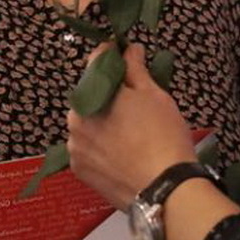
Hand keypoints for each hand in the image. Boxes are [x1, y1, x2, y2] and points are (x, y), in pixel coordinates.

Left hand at [67, 44, 198, 208]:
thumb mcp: (154, 94)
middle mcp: (74, 119)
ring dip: (102, 121)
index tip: (124, 52)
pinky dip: (101, 147)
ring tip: (130, 132)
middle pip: (90, 96)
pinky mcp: (80, 172)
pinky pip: (89, 149)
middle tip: (135, 101)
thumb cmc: (163, 135)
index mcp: (91, 94)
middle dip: (108, 94)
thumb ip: (135, 69)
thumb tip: (129, 48)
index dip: (112, 54)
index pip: (97, 63)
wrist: (165, 190)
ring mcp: (75, 147)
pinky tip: (123, 152)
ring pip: (88, 124)